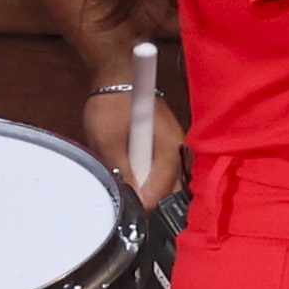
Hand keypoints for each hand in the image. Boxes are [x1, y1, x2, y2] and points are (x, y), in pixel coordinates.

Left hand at [77, 79, 179, 205]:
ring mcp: (174, 149)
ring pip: (166, 182)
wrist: (117, 76)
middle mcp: (180, 150)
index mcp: (171, 147)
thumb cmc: (112, 104)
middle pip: (171, 189)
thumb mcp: (108, 139)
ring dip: (146, 187)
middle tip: (124, 204)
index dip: (144, 204)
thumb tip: (129, 200)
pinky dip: (145, 176)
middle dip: (149, 199)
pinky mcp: (165, 147)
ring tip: (124, 187)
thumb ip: (121, 171)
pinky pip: (160, 172)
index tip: (125, 212)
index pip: (164, 188)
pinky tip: (129, 172)